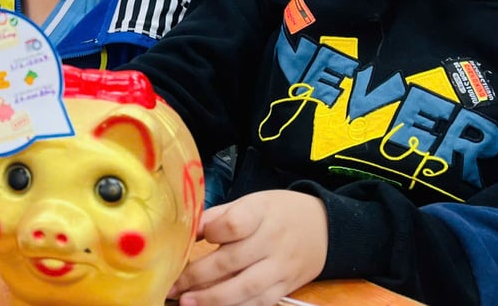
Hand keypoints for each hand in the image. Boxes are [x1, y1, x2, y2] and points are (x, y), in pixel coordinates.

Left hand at [170, 190, 327, 305]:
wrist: (325, 228)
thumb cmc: (279, 212)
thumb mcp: (253, 202)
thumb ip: (220, 216)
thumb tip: (187, 228)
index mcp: (262, 213)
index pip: (234, 225)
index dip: (211, 232)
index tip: (194, 236)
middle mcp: (273, 241)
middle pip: (232, 261)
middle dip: (197, 276)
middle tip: (172, 285)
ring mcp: (281, 267)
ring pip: (246, 288)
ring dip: (213, 299)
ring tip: (188, 303)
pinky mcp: (286, 287)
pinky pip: (260, 302)